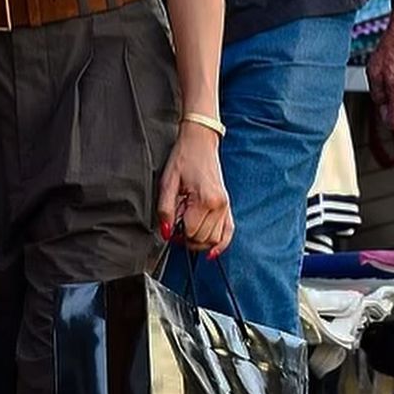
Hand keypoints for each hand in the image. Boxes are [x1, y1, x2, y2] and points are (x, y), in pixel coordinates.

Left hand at [157, 124, 232, 255]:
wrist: (200, 142)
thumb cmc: (184, 158)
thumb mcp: (168, 183)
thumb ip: (166, 210)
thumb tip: (166, 232)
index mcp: (205, 199)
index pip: (191, 232)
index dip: (177, 232)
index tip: (170, 225)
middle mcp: (219, 205)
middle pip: (202, 238)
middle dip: (187, 236)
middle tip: (176, 225)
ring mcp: (225, 206)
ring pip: (214, 239)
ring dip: (199, 239)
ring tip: (187, 227)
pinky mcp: (227, 205)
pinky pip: (228, 233)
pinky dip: (220, 244)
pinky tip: (211, 251)